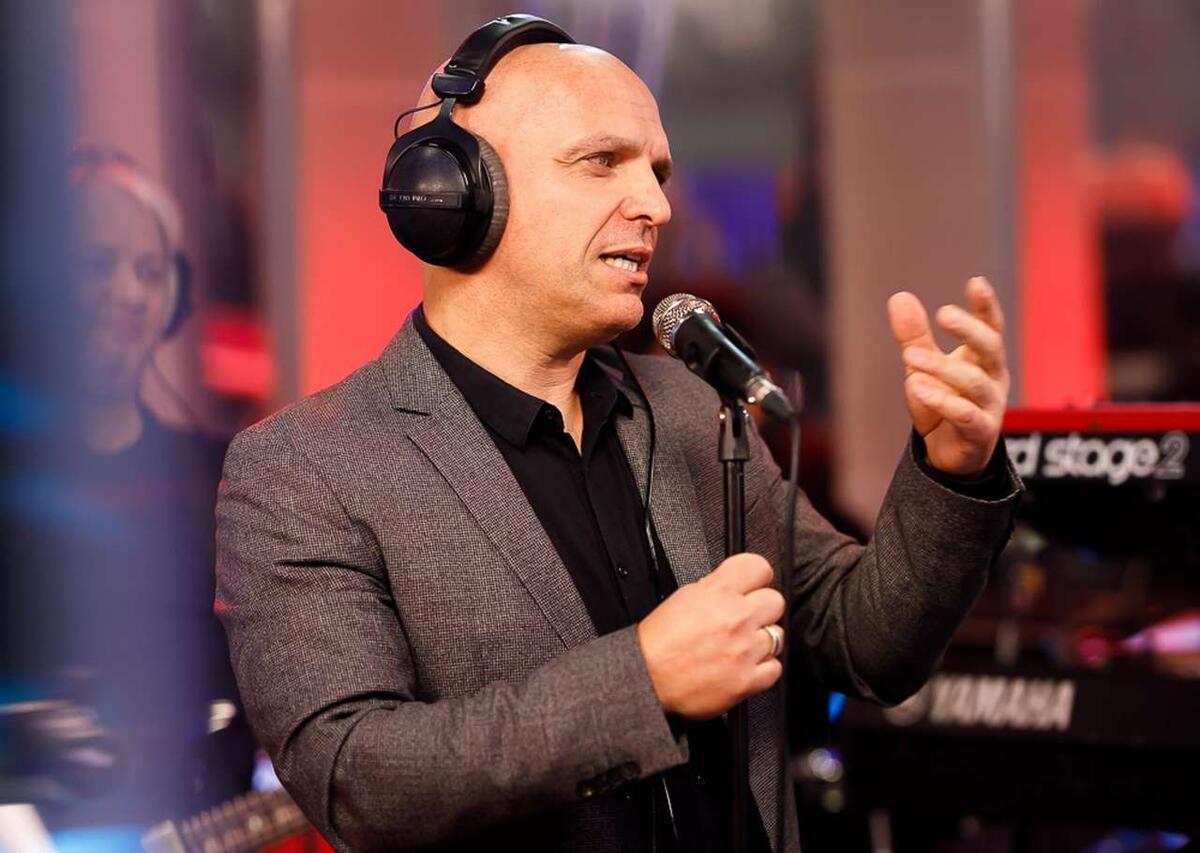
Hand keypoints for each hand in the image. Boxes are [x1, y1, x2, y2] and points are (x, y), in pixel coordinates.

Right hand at [636, 553, 784, 719]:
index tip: (755, 585)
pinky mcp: (747, 680)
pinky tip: (744, 664)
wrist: (647, 678)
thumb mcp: (684, 597)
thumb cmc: (659, 642)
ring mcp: (744, 650)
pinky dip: (763, 667)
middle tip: (746, 618)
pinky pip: (775, 668)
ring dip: (762, 640)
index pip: (759, 567)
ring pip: (778, 635)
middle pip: (775, 601)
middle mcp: (735, 618)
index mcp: (717, 593)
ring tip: (740, 645)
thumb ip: (716, 588)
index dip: (757, 577)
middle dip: (762, 609)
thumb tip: (737, 587)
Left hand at [887, 276, 1010, 476]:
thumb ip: (914, 336)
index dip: (986, 306)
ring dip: (942, 367)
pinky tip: (917, 390)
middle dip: (969, 329)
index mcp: (983, 359)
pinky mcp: (980, 432)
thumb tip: (899, 296)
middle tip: (943, 313)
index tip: (976, 283)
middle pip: (990, 347)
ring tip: (909, 358)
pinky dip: (943, 402)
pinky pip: (966, 415)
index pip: (990, 327)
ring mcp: (990, 406)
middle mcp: (992, 378)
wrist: (950, 454)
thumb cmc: (942, 404)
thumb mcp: (923, 366)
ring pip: (973, 382)